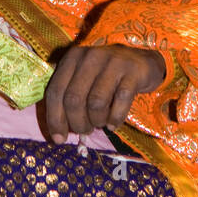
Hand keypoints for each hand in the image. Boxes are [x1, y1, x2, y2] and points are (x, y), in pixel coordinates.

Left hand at [45, 44, 165, 143]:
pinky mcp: (133, 72)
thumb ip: (69, 96)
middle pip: (74, 99)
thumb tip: (57, 133)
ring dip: (96, 121)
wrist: (142, 59)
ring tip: (100, 123)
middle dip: (77, 123)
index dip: (54, 119)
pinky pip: (121, 101)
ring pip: (96, 102)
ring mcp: (113, 63)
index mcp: (72, 58)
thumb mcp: (84, 77)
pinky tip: (114, 123)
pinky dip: (115, 118)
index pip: (55, 91)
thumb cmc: (107, 75)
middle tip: (84, 131)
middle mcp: (90, 57)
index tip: (59, 139)